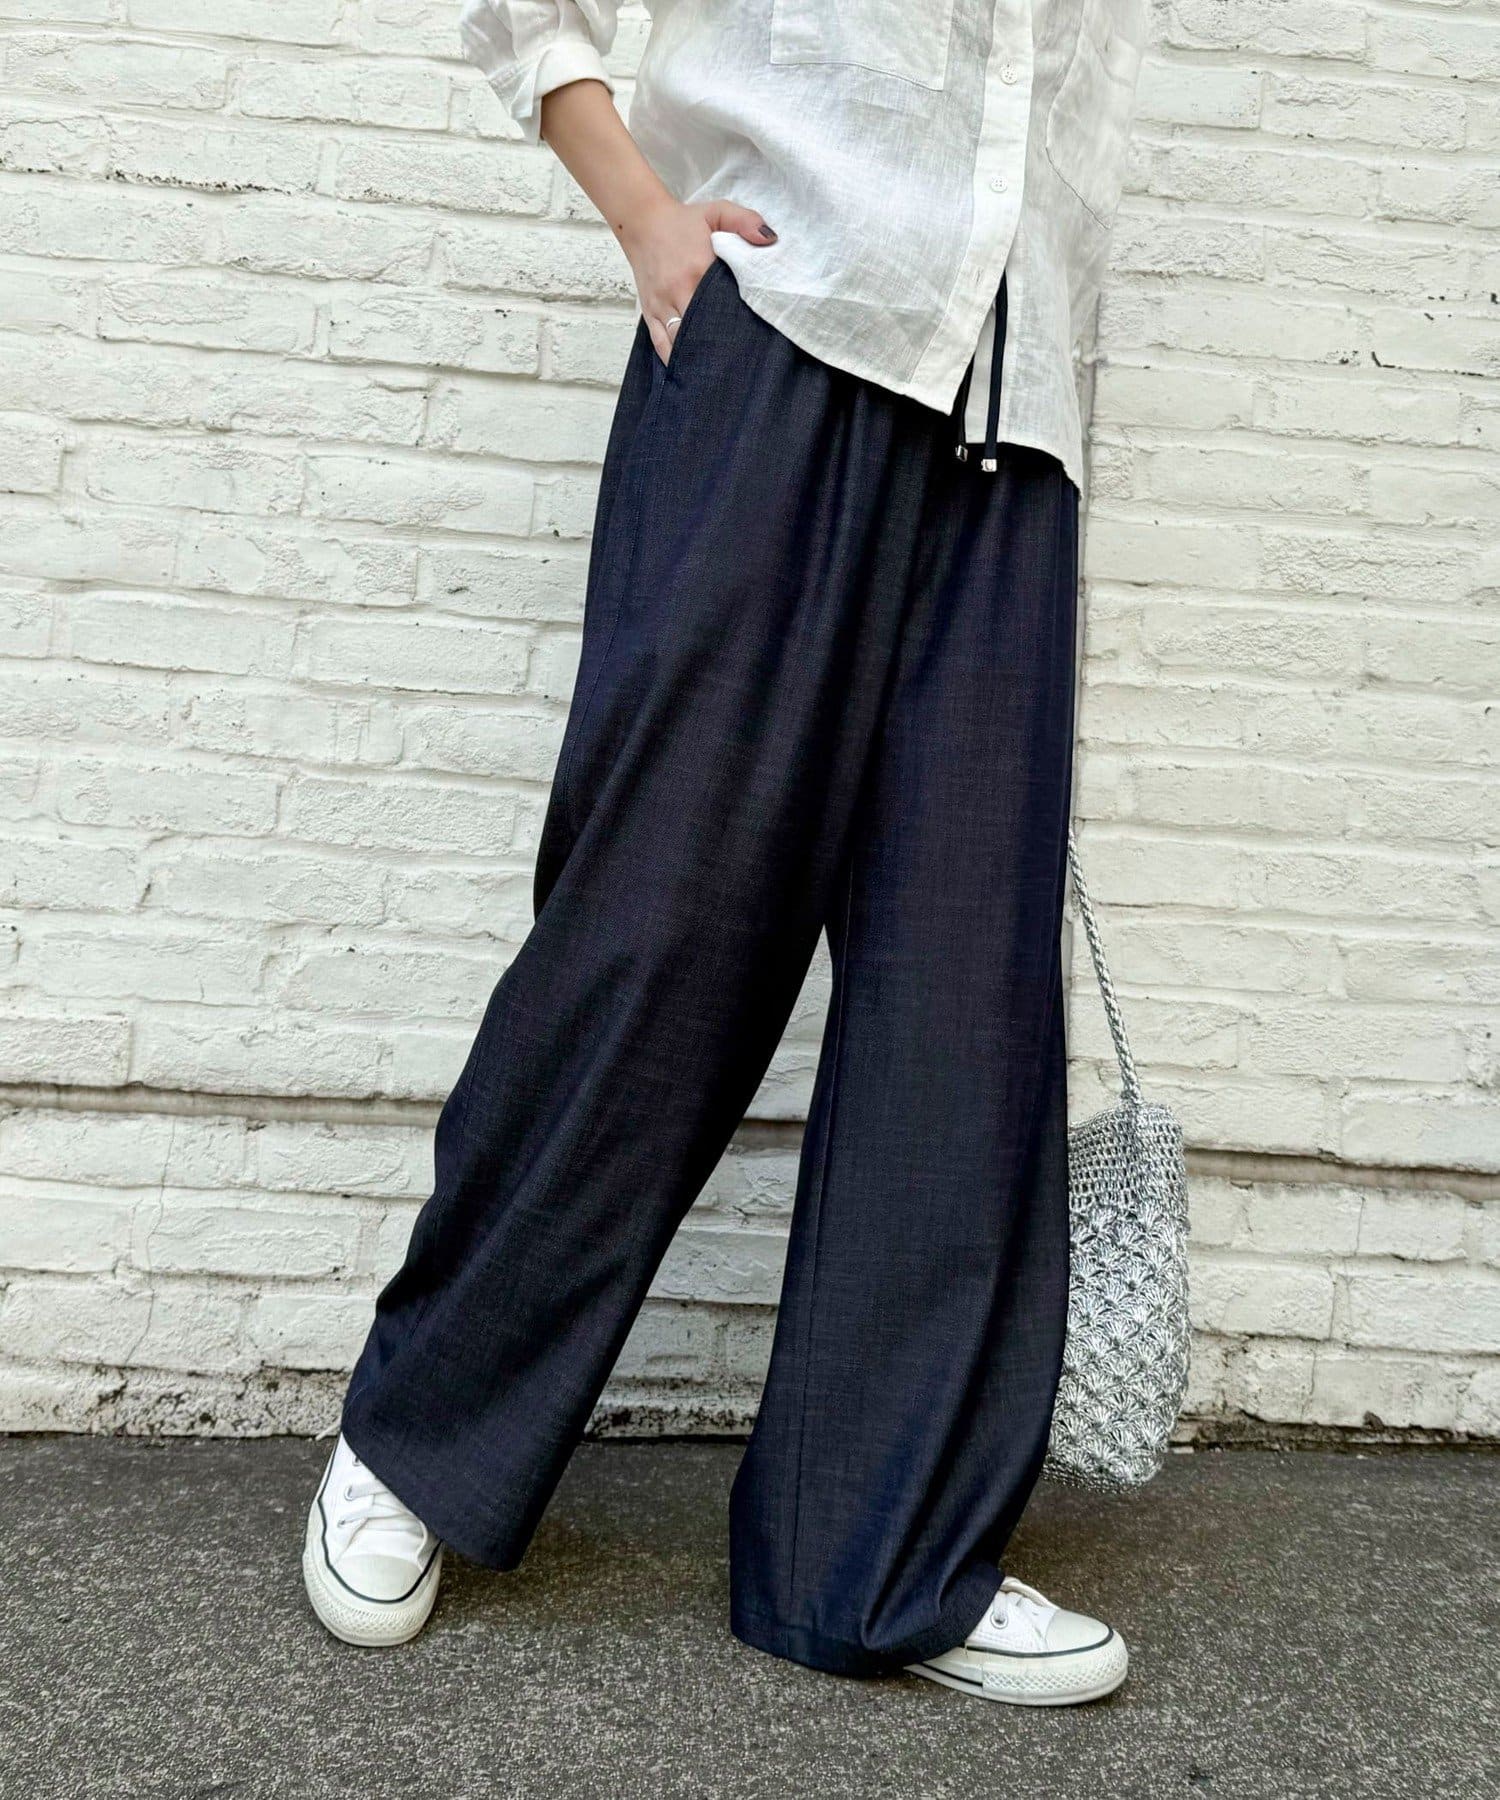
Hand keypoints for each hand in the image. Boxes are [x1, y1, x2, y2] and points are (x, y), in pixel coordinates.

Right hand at [620, 198, 776, 364]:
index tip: (753, 340)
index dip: (738, 327)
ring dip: (697, 358)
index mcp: (698, 270)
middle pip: (701, 332)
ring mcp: (662, 306)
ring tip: (717, 372)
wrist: (643, 222)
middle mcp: (678, 292)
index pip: (721, 308)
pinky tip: (688, 372)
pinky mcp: (650, 313)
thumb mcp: (718, 211)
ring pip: (680, 343)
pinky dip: (674, 360)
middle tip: (739, 364)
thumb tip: (770, 240)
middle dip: (718, 349)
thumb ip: (746, 221)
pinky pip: (660, 344)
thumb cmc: (684, 221)